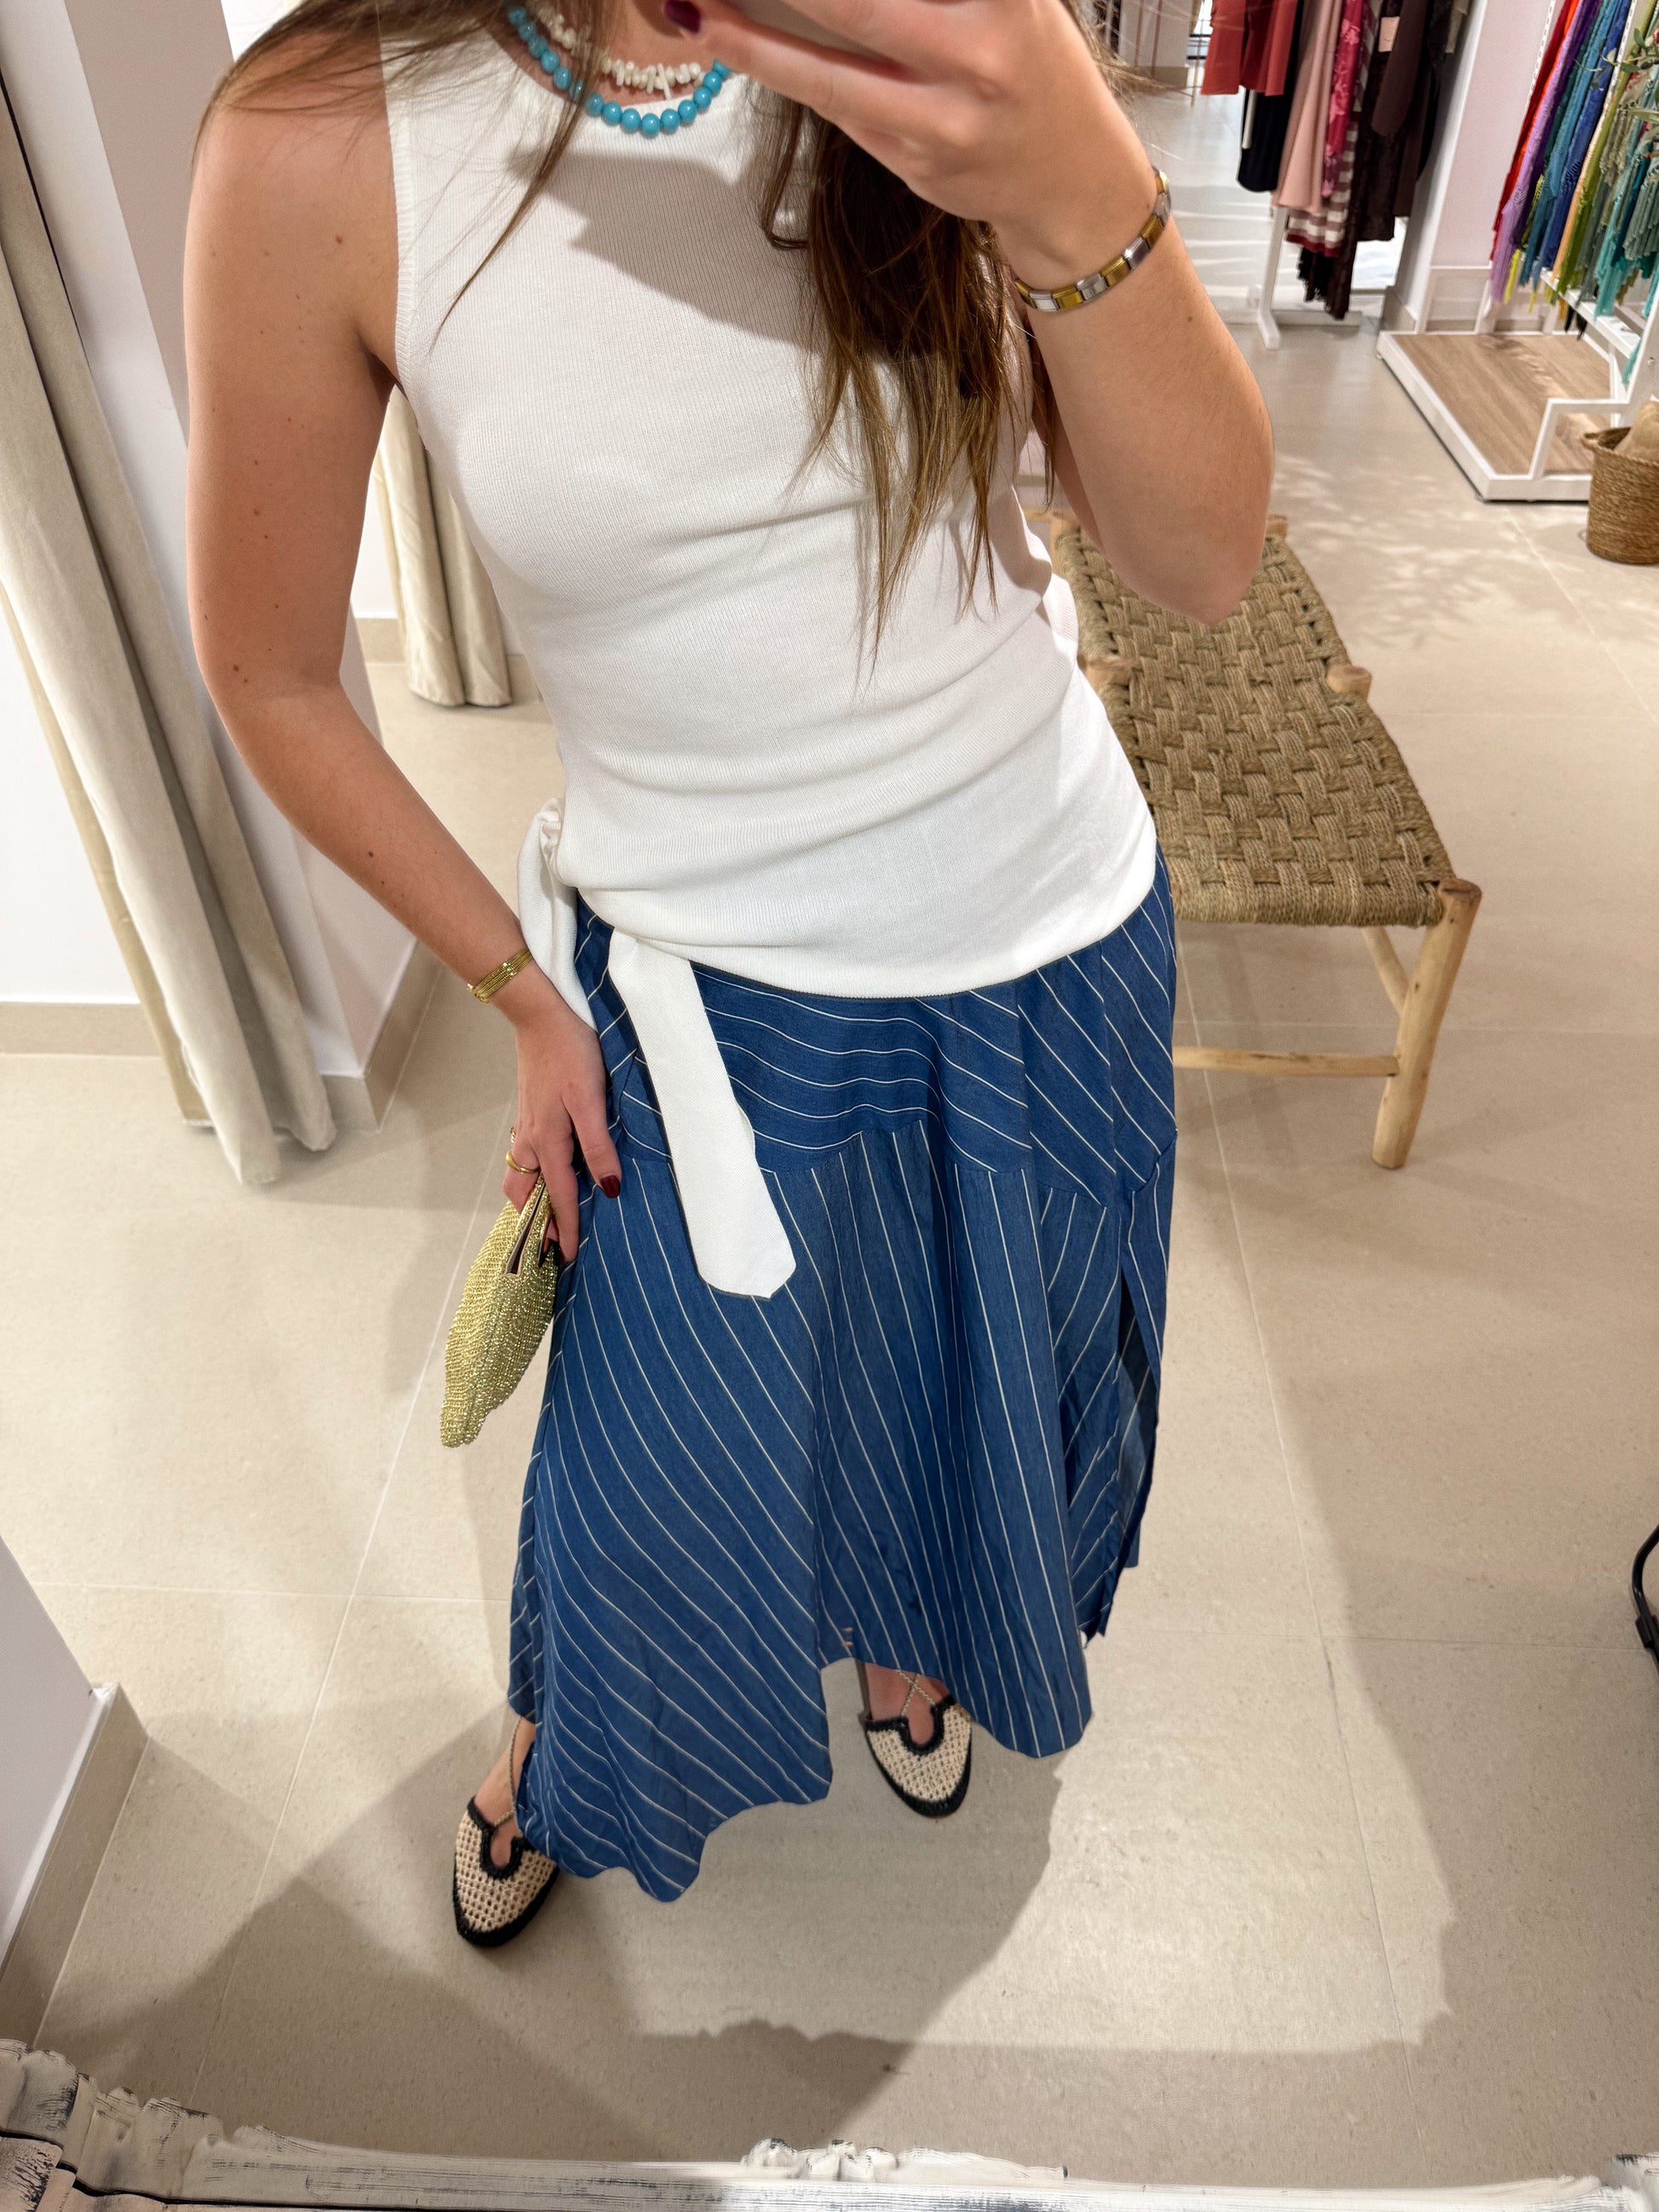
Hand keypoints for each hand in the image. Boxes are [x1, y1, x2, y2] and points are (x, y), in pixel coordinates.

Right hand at [494, 964, 620, 1261]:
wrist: (541, 1015)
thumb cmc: (570, 1053)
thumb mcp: (591, 1100)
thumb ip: (598, 1146)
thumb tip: (607, 1189)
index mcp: (548, 1142)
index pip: (558, 1198)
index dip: (567, 1229)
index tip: (570, 1258)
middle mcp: (531, 1140)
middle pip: (526, 1194)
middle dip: (536, 1222)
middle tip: (551, 1247)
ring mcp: (526, 1126)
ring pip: (521, 1176)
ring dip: (530, 1200)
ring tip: (546, 1217)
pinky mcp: (529, 1112)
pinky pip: (524, 1157)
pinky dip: (531, 1177)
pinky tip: (547, 1172)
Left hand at [667, 0, 1158, 281]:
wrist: (1070, 180)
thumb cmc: (1031, 64)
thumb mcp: (1010, 1)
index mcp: (1007, 0)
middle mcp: (980, 56)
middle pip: (856, 7)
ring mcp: (944, 120)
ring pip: (829, 71)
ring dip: (754, 41)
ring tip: (701, 13)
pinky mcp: (916, 164)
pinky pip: (838, 107)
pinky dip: (785, 69)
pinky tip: (740, 43)